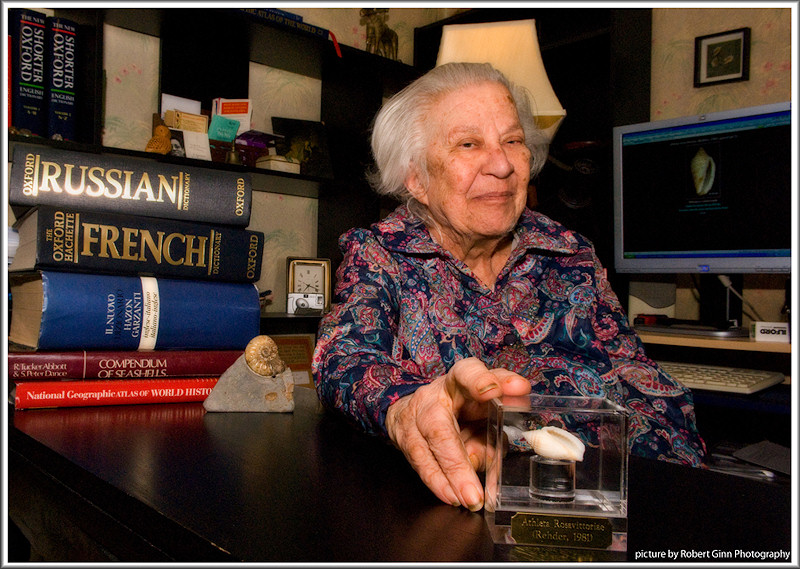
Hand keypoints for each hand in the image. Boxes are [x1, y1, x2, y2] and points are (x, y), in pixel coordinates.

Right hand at [385, 357, 530, 510]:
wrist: (422, 404)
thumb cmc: (462, 401)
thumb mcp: (487, 396)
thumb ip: (505, 403)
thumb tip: (513, 417)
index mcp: (459, 380)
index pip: (467, 373)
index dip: (479, 381)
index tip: (494, 391)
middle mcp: (432, 398)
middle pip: (439, 428)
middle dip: (456, 462)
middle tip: (475, 490)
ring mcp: (414, 418)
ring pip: (424, 451)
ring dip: (447, 479)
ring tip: (468, 499)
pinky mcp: (404, 437)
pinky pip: (419, 463)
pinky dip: (437, 482)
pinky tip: (451, 496)